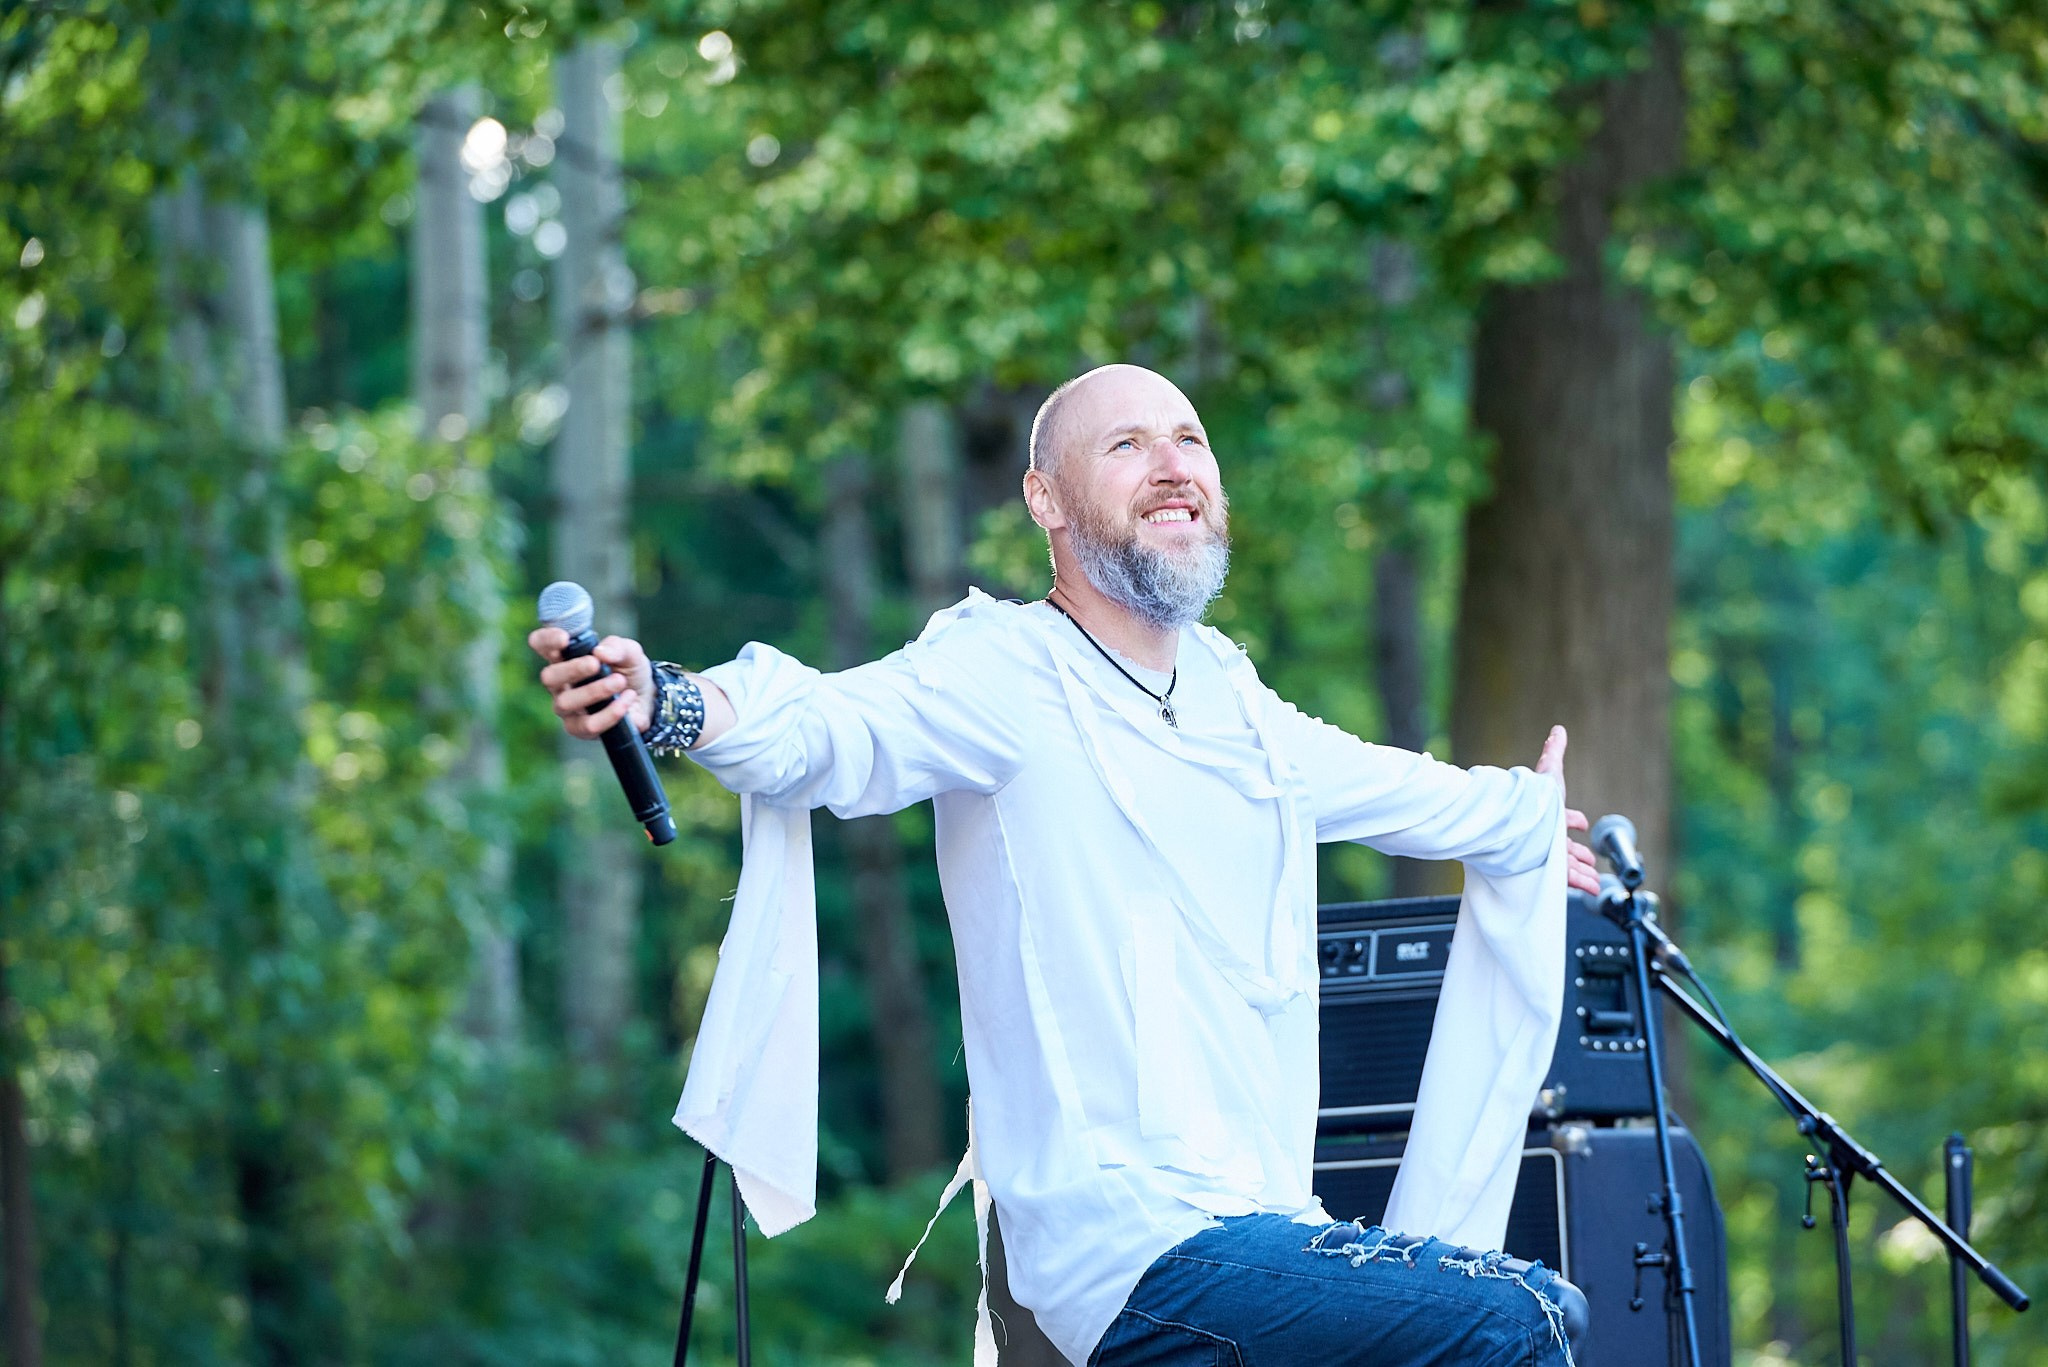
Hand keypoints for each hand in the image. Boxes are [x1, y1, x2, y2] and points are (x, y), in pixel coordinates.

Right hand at [529, 627, 654, 739]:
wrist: (646, 699)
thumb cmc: (628, 671)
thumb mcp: (629, 652)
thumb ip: (617, 647)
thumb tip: (600, 652)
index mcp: (565, 657)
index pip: (542, 645)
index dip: (547, 640)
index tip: (565, 639)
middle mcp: (560, 683)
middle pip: (548, 677)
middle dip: (572, 669)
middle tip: (595, 664)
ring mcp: (568, 707)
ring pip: (565, 702)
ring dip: (594, 691)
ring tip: (619, 682)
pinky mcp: (581, 729)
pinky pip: (588, 725)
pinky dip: (610, 712)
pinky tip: (627, 698)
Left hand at [1535, 725, 1601, 896]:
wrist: (1519, 826)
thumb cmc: (1534, 801)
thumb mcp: (1550, 774)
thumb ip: (1554, 753)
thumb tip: (1558, 730)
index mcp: (1547, 816)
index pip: (1562, 819)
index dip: (1574, 820)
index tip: (1583, 824)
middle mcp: (1544, 836)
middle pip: (1564, 848)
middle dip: (1579, 854)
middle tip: (1590, 861)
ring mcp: (1543, 855)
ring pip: (1567, 867)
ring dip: (1584, 873)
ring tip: (1595, 881)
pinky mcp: (1545, 871)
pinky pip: (1565, 881)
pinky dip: (1581, 885)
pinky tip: (1592, 889)